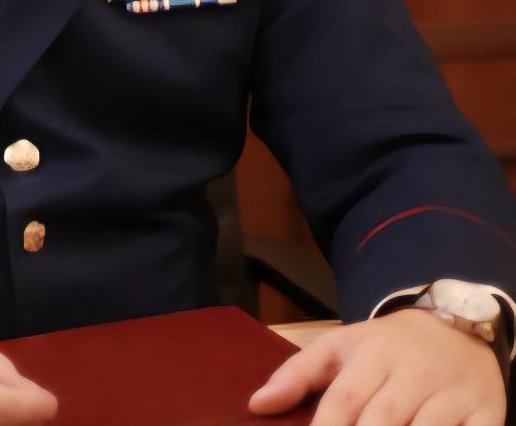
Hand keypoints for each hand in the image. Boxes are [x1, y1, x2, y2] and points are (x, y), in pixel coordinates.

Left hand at [249, 308, 506, 425]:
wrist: (456, 325)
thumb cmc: (387, 347)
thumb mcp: (341, 346)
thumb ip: (297, 374)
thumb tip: (256, 405)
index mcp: (373, 354)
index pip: (343, 402)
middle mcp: (413, 373)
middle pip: (382, 423)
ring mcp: (452, 394)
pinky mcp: (486, 412)